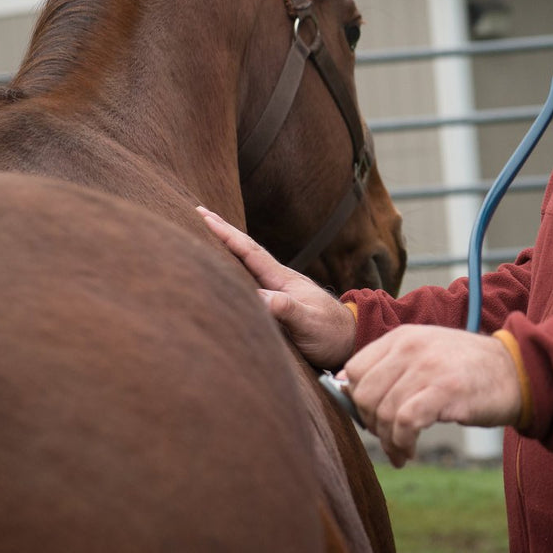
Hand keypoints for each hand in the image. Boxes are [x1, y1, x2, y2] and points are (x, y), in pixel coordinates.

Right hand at [197, 206, 354, 369]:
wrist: (353, 339)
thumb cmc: (331, 333)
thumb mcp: (308, 323)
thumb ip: (286, 310)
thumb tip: (257, 296)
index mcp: (283, 280)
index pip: (250, 252)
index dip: (226, 235)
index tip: (204, 217)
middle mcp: (280, 280)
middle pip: (246, 251)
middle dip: (223, 232)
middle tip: (199, 212)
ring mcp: (281, 290)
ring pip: (248, 264)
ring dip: (229, 248)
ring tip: (208, 233)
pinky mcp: (281, 303)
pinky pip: (252, 279)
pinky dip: (237, 268)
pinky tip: (230, 268)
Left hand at [343, 326, 521, 466]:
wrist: (516, 372)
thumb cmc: (469, 370)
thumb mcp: (427, 353)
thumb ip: (391, 365)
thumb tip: (345, 385)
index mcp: (402, 336)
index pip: (355, 370)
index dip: (358, 400)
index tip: (374, 418)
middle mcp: (411, 346)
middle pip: (364, 395)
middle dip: (371, 425)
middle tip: (389, 438)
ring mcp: (428, 366)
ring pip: (383, 412)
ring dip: (389, 441)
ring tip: (402, 450)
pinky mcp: (445, 390)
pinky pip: (405, 423)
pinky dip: (402, 443)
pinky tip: (410, 450)